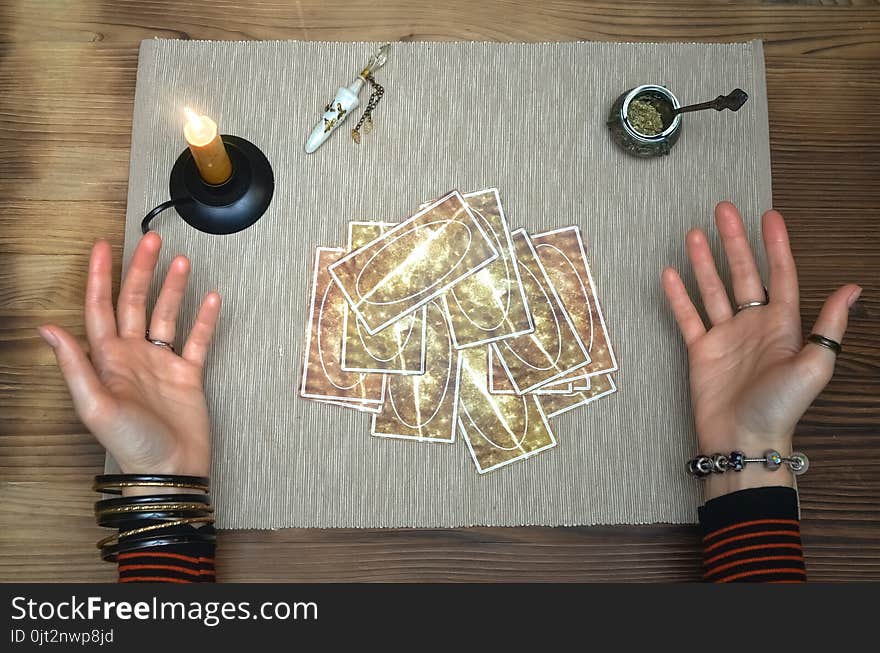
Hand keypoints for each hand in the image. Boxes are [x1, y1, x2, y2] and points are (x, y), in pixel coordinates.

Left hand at [38, 232, 220, 484]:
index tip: (103, 247)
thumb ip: (74, 365)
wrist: (170, 469)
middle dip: (142, 270)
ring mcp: (162, 363)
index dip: (99, 276)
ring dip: (174, 288)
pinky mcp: (188, 374)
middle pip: (136, 302)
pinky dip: (204, 319)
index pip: (100, 308)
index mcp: (108, 359)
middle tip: (151, 241)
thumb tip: (48, 329)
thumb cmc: (130, 444)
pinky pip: (197, 340)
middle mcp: (133, 355)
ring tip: (183, 262)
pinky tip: (210, 299)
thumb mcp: (94, 405)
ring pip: (167, 315)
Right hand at [662, 202, 858, 499]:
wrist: (742, 438)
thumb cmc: (781, 407)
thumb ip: (829, 325)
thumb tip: (853, 288)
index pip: (780, 275)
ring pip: (713, 289)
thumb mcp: (815, 365)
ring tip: (694, 234)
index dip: (776, 245)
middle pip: (743, 273)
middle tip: (724, 210)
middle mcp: (754, 325)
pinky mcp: (701, 350)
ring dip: (703, 262)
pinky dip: (678, 296)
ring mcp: (725, 336)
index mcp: (784, 325)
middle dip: (734, 241)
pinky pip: (688, 316)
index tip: (770, 216)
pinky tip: (670, 274)